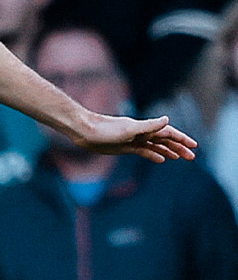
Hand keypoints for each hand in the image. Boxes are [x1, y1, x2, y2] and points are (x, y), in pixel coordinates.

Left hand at [73, 111, 197, 162]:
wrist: (85, 131)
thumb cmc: (105, 129)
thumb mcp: (129, 129)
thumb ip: (148, 126)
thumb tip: (167, 120)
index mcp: (145, 128)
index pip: (169, 133)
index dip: (181, 139)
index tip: (194, 146)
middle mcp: (142, 133)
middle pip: (165, 140)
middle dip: (179, 147)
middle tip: (191, 157)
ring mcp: (134, 140)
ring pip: (156, 146)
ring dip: (169, 151)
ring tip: (180, 158)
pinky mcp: (125, 147)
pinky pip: (144, 151)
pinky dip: (153, 154)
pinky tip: (161, 160)